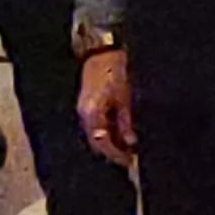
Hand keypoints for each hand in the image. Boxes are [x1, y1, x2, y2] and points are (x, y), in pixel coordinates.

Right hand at [77, 48, 135, 167]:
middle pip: (97, 142)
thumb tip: (130, 142)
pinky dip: (107, 131)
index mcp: (92, 114)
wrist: (102, 53)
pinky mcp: (87, 106)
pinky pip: (95, 125)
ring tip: (126, 147)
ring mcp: (83, 110)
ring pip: (96, 135)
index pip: (102, 143)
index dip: (115, 154)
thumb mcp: (124, 99)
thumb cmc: (114, 72)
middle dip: (112, 152)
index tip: (128, 161)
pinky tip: (119, 133)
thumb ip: (125, 123)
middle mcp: (84, 114)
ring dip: (110, 142)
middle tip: (129, 158)